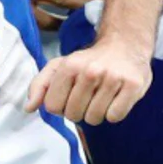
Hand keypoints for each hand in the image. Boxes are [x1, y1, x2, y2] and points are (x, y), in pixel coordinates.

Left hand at [25, 35, 149, 124]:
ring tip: (101, 95)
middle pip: (73, 115)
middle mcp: (91, 71)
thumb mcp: (60, 66)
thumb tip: (29, 108)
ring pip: (94, 118)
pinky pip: (115, 117)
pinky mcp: (133, 86)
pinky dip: (114, 113)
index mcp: (69, 65)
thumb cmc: (88, 61)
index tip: (69, 95)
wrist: (124, 45)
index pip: (53, 107)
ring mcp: (113, 78)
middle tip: (87, 96)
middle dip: (78, 110)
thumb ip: (40, 85)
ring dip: (97, 112)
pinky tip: (115, 97)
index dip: (60, 106)